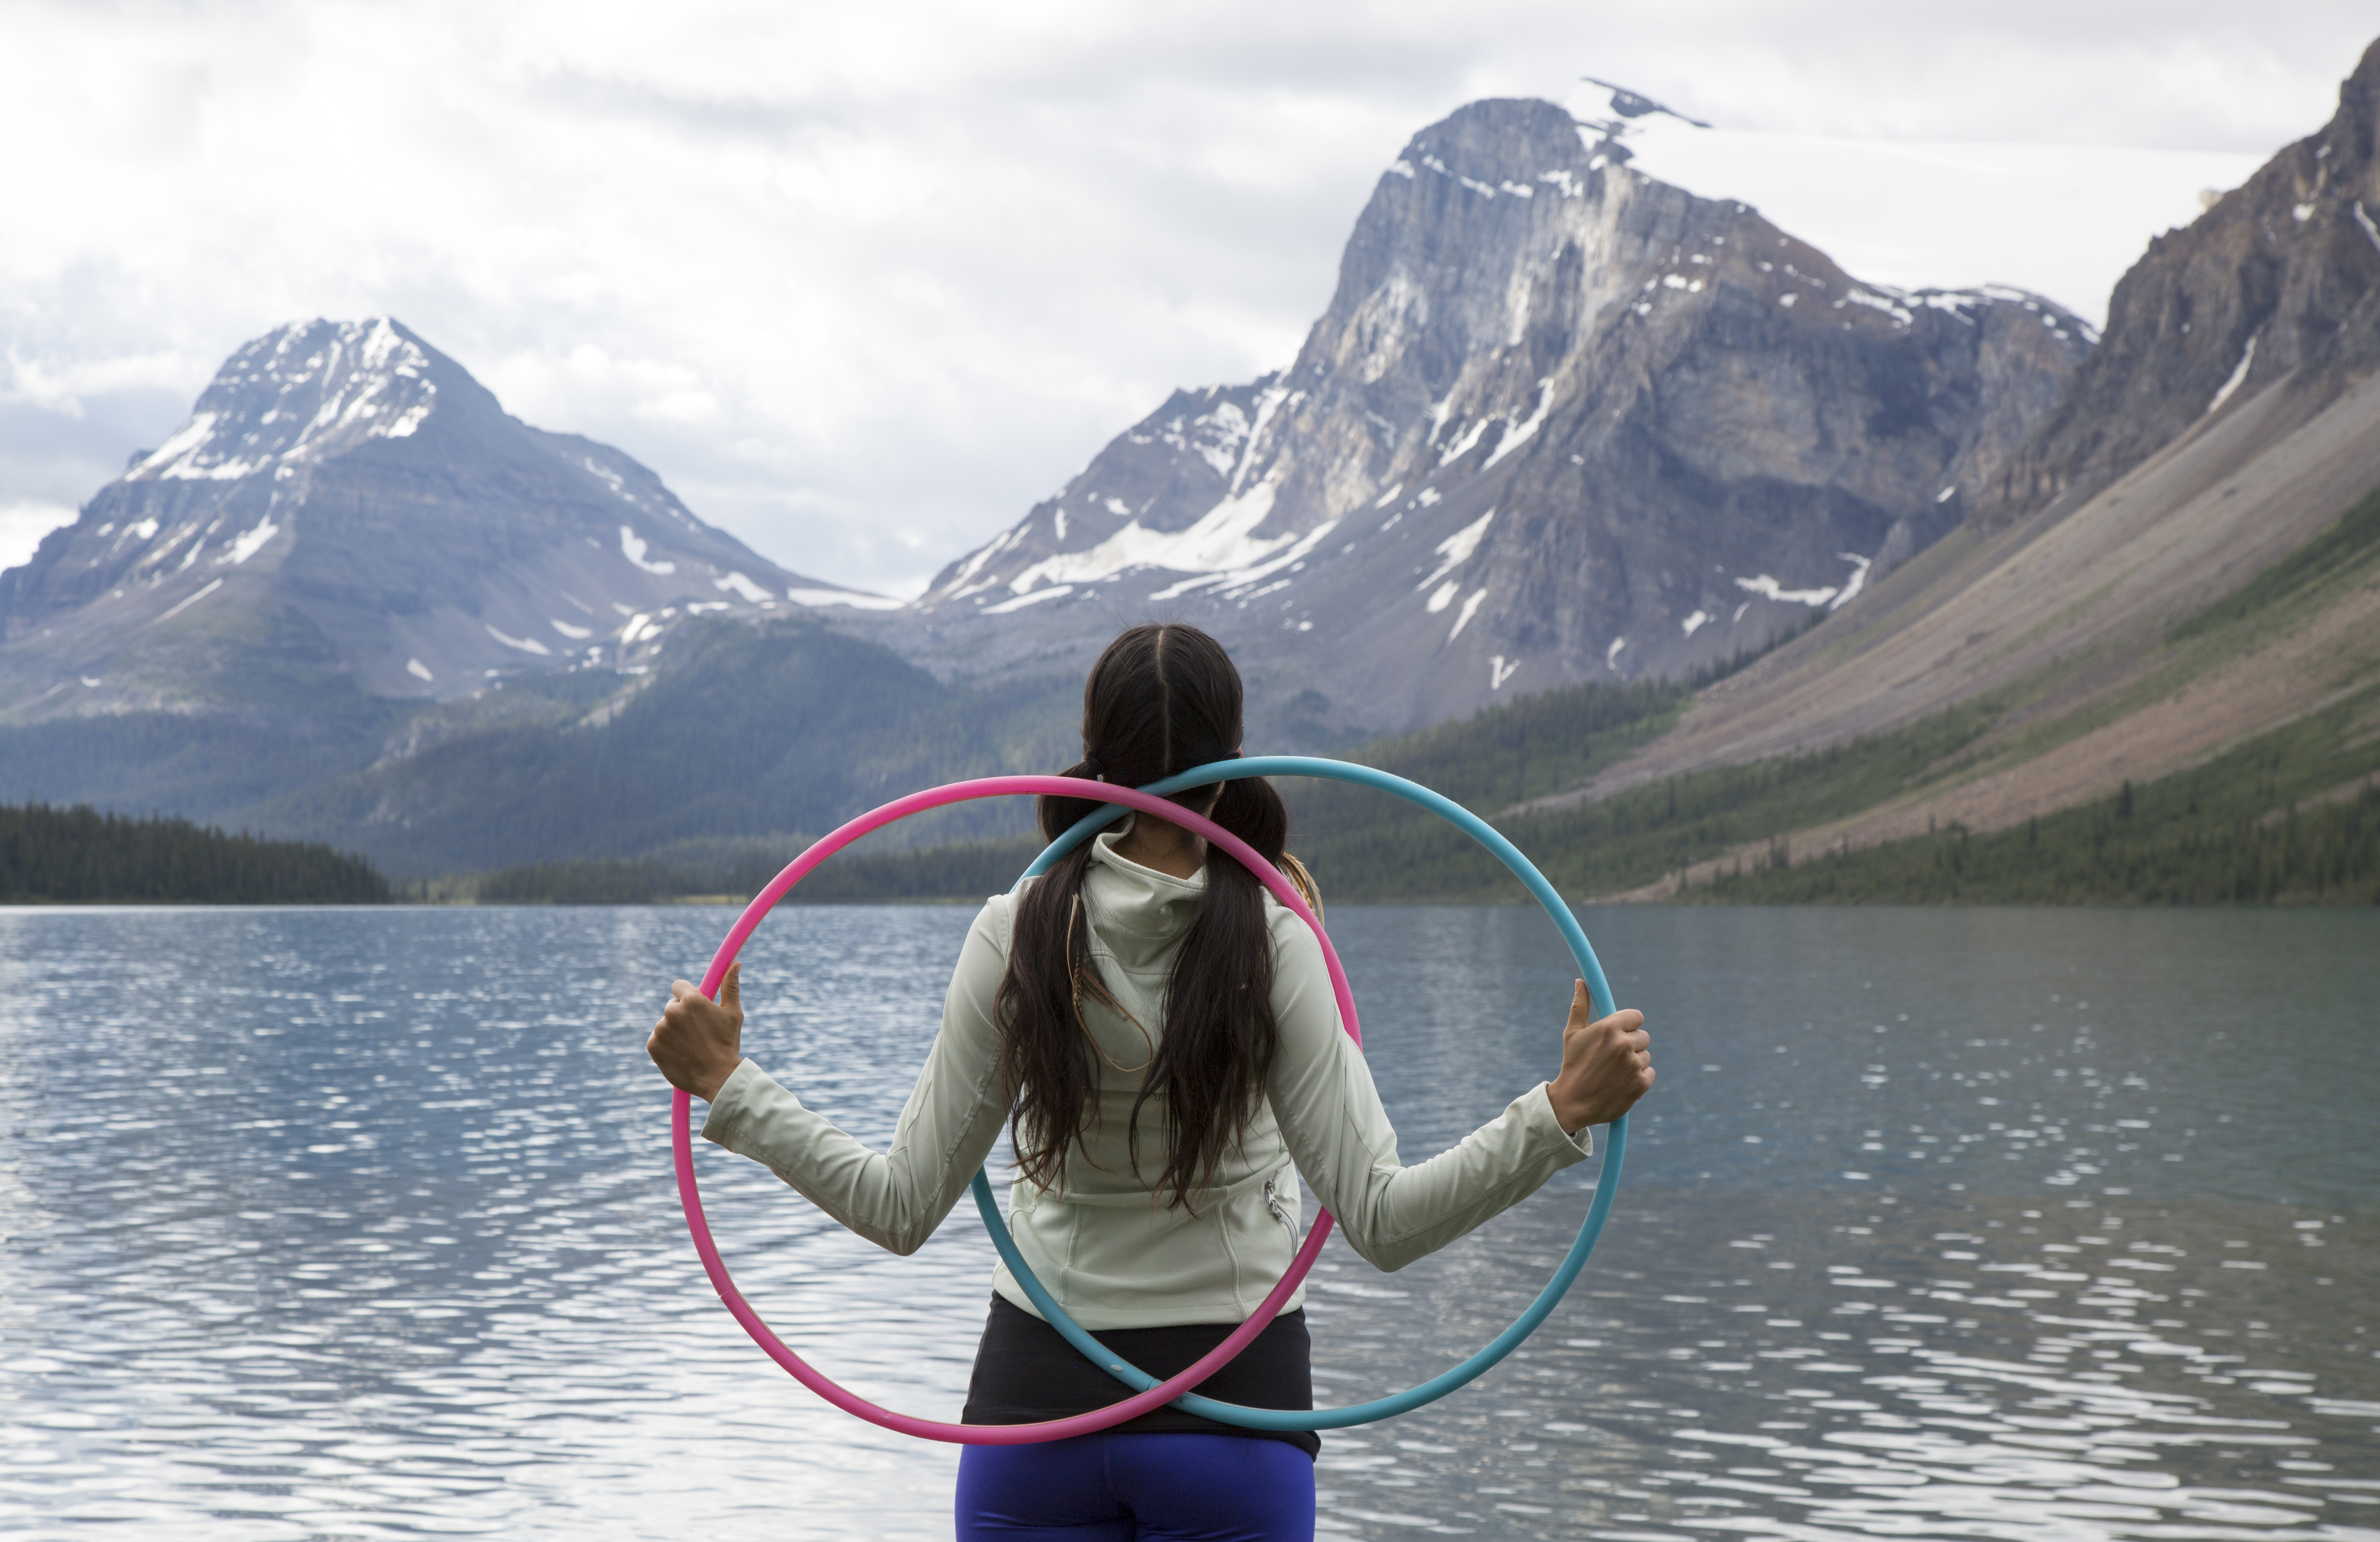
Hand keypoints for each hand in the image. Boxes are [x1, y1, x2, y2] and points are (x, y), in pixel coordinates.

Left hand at [647, 962, 743, 1101]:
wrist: (718, 1078)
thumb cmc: (727, 1044)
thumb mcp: (733, 1013)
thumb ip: (730, 986)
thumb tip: (735, 963)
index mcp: (691, 1000)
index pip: (679, 986)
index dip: (688, 996)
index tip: (696, 1009)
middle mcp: (672, 1012)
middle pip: (672, 1006)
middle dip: (682, 1015)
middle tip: (698, 1032)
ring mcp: (660, 1029)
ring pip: (665, 1024)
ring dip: (675, 1031)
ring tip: (691, 1046)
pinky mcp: (652, 1045)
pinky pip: (657, 1039)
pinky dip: (666, 1045)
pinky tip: (681, 1053)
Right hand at [1546, 980, 1650, 1134]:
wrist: (1573, 1102)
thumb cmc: (1572, 1065)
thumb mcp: (1573, 1033)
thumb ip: (1580, 1005)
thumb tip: (1580, 982)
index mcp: (1609, 1028)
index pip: (1636, 1016)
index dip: (1628, 1025)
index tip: (1619, 1034)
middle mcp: (1624, 1044)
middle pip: (1643, 1036)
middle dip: (1631, 1044)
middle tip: (1612, 1057)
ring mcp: (1634, 1065)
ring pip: (1645, 1055)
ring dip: (1634, 1062)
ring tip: (1614, 1071)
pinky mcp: (1641, 1083)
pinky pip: (1649, 1073)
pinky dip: (1638, 1078)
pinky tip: (1621, 1082)